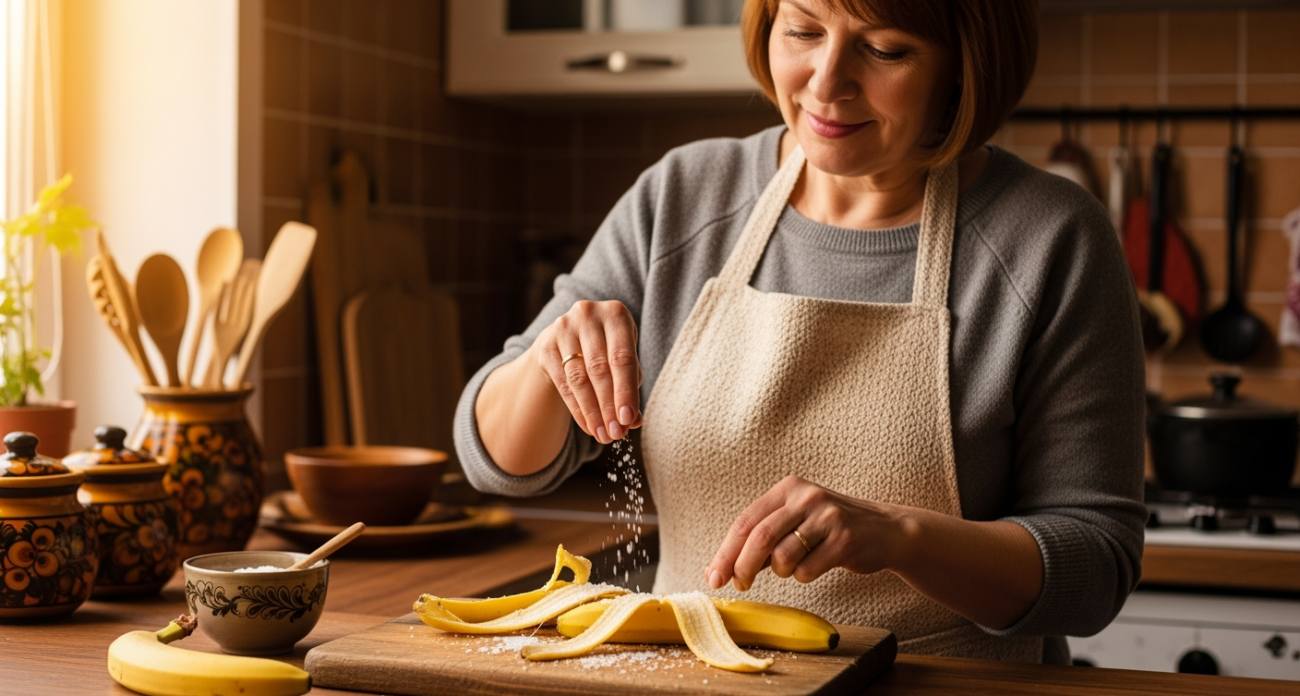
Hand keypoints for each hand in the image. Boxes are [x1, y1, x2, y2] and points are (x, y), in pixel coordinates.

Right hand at [533, 300, 642, 443]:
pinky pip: (563, 384)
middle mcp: (587, 315)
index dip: (626, 391)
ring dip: (592, 412)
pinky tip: (588, 426)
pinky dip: (578, 409)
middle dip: (609, 406)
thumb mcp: (624, 358)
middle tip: (616, 434)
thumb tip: (634, 421)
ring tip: (603, 435)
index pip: (622, 358)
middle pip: (599, 369)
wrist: (570, 335)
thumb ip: (631, 385)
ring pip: (579, 379)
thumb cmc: (607, 348)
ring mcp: (563, 328)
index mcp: (615, 314)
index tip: (628, 420)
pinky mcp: (545, 346)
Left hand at [704, 475, 906, 590]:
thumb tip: (720, 569)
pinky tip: (817, 566)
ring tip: (795, 566)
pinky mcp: (845, 538)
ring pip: (783, 557)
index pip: (745, 522)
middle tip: (739, 585)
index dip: (726, 552)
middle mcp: (806, 496)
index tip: (714, 577)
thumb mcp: (795, 523)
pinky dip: (804, 576)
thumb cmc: (830, 530)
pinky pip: (808, 570)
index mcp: (788, 488)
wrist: (885, 530)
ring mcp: (827, 516)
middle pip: (759, 537)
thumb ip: (761, 541)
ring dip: (782, 572)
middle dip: (742, 567)